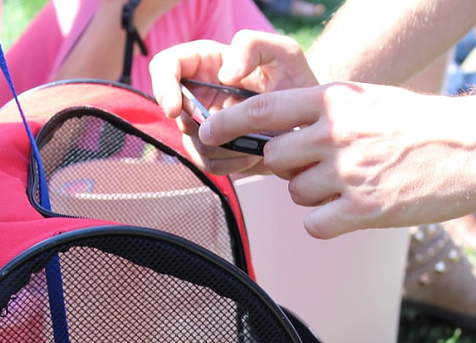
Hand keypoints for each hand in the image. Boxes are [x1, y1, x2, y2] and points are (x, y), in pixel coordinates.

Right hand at [149, 31, 317, 173]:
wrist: (312, 120)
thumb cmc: (297, 80)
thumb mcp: (283, 52)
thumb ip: (251, 45)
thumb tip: (223, 74)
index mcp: (207, 62)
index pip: (166, 66)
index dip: (163, 86)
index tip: (176, 108)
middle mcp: (201, 93)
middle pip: (176, 112)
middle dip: (199, 125)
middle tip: (231, 129)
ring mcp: (207, 123)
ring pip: (191, 141)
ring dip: (220, 147)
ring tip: (253, 143)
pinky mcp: (218, 150)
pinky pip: (208, 164)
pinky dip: (228, 165)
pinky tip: (252, 157)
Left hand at [200, 81, 475, 237]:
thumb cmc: (425, 124)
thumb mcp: (370, 102)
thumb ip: (327, 114)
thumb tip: (287, 132)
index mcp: (334, 101)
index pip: (262, 109)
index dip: (228, 123)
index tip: (208, 133)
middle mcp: (335, 135)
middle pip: (275, 161)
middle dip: (289, 171)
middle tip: (320, 170)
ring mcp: (349, 173)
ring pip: (296, 195)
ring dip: (314, 196)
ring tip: (353, 187)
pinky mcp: (365, 210)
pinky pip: (315, 224)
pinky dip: (326, 223)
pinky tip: (353, 212)